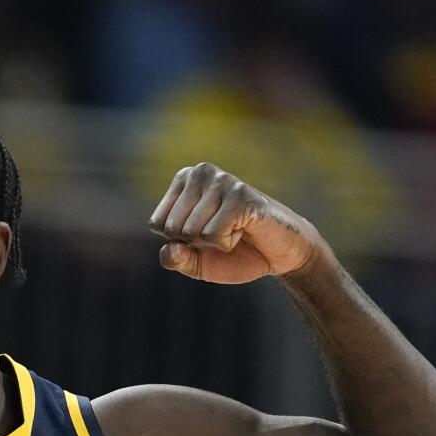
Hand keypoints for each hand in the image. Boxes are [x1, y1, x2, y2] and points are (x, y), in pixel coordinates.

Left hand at [147, 163, 328, 283]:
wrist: (278, 255)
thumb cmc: (235, 253)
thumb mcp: (196, 262)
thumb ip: (175, 258)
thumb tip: (170, 248)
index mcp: (184, 181)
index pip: (156, 224)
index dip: (179, 242)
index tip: (203, 235)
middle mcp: (201, 173)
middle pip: (172, 227)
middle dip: (196, 243)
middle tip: (222, 233)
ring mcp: (222, 181)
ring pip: (191, 231)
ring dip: (214, 242)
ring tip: (235, 230)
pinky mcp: (241, 195)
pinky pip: (213, 233)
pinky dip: (227, 242)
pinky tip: (244, 229)